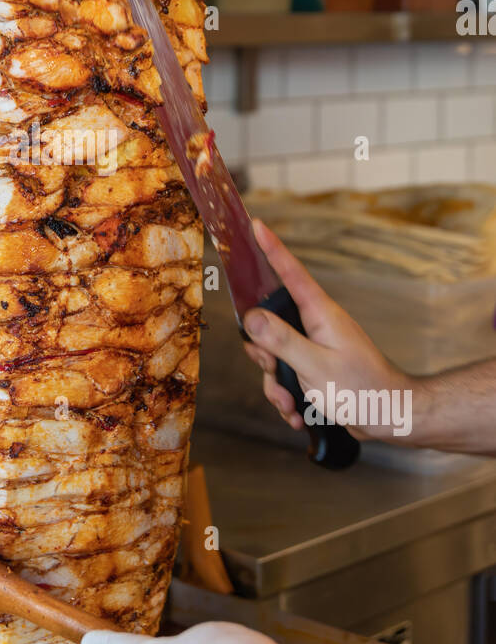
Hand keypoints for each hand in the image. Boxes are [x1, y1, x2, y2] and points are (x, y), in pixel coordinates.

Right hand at [242, 220, 411, 442]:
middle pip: (270, 322)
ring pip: (275, 355)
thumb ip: (281, 341)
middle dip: (264, 353)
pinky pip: (286, 375)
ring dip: (276, 383)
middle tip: (273, 370)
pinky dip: (287, 396)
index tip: (256, 225)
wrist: (391, 419)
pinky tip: (298, 413)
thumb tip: (252, 317)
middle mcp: (316, 326)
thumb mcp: (316, 366)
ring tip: (291, 403)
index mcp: (321, 314)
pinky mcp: (315, 368)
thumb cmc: (363, 390)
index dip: (272, 248)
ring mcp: (315, 347)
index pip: (291, 272)